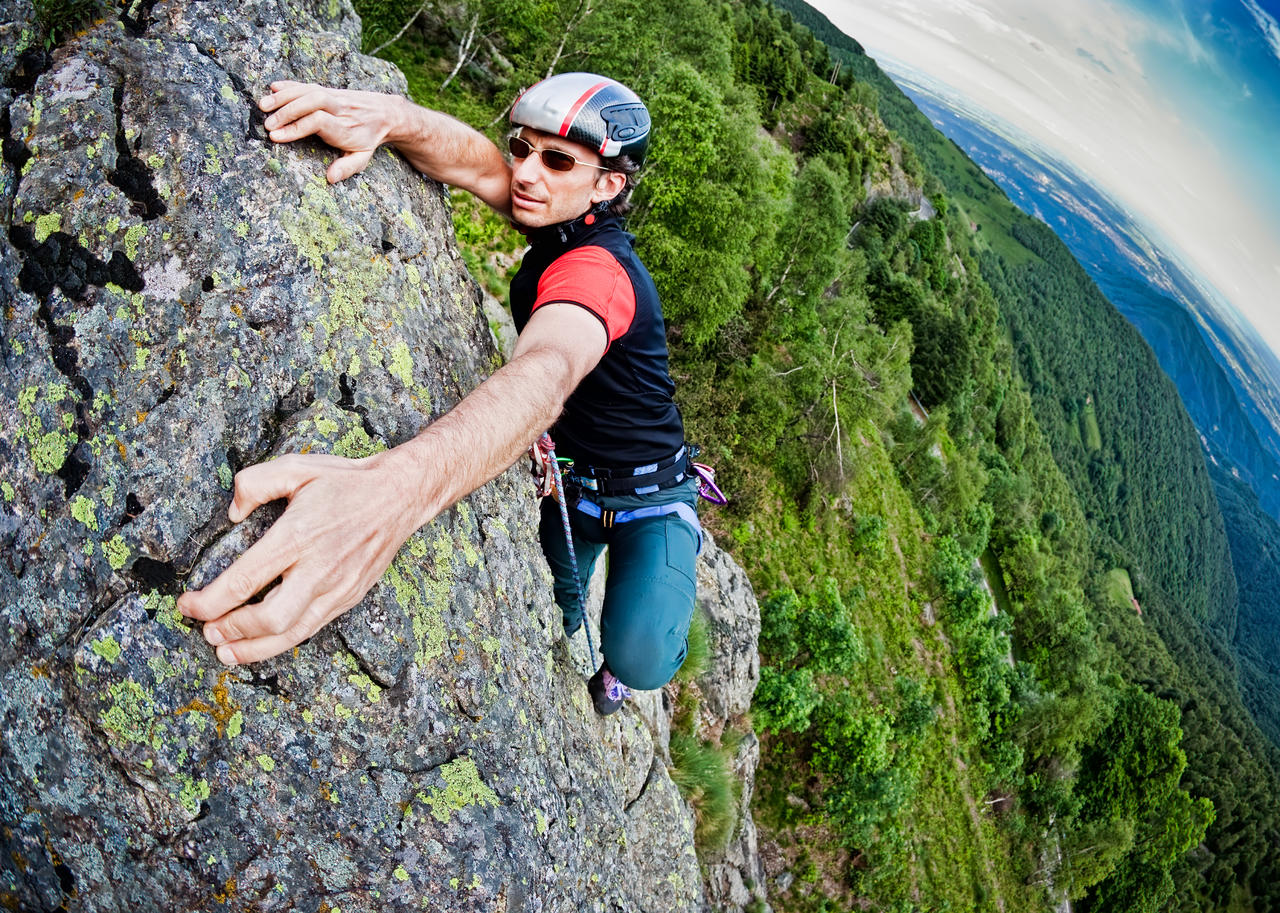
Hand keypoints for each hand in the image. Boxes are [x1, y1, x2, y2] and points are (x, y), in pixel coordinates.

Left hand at [177, 449, 426, 663]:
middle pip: (269, 619)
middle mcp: (319, 568)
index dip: (210, 600)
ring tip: (225, 651)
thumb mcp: (297, 466)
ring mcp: (338, 588)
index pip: (246, 579)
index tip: (188, 605)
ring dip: (253, 648)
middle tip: (206, 631)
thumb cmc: (346, 482)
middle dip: (230, 631)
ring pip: (291, 634)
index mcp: (299, 536)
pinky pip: (312, 628)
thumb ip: (255, 483)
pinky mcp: (350, 597)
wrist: (401, 496)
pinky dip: (282, 642)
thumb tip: (233, 513)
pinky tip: (262, 643)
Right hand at [259, 80, 399, 182]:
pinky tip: (273, 88)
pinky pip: (307, 84)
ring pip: (307, 90)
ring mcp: (333, 96)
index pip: (318, 122)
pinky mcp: (328, 89)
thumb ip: (348, 167)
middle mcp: (339, 108)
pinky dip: (289, 85)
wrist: (386, 112)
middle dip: (287, 112)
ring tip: (263, 106)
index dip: (296, 128)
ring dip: (283, 96)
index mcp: (345, 127)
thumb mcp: (363, 157)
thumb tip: (331, 178)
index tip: (276, 137)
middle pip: (312, 102)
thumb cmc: (369, 138)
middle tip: (267, 125)